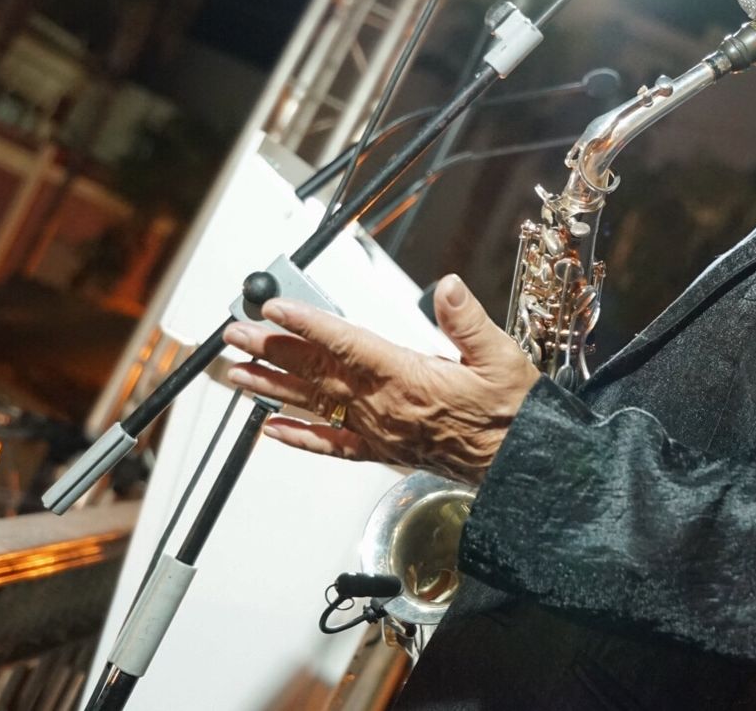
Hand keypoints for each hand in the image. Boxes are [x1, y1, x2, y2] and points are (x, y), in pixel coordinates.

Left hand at [221, 274, 538, 483]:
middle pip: (317, 373)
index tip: (274, 308)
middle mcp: (384, 406)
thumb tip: (448, 287)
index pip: (347, 345)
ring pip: (315, 406)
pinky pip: (332, 446)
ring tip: (237, 374)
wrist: (519, 466)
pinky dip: (299, 437)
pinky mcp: (383, 451)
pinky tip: (270, 430)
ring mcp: (379, 431)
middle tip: (236, 334)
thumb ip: (467, 322)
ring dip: (272, 388)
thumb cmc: (511, 413)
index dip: (307, 324)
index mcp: (409, 378)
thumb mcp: (501, 357)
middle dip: (273, 350)